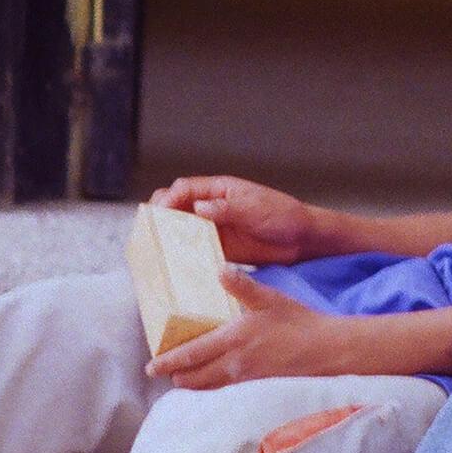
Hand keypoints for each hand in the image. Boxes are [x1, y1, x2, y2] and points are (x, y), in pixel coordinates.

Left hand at [144, 269, 341, 388]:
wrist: (326, 350)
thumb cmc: (299, 322)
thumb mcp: (269, 298)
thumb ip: (242, 286)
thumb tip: (220, 269)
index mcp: (234, 339)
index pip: (192, 355)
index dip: (169, 362)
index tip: (151, 366)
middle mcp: (235, 363)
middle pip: (195, 377)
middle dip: (176, 376)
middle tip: (162, 372)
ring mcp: (246, 377)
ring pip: (209, 386)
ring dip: (192, 383)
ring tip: (182, 378)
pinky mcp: (257, 384)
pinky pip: (226, 389)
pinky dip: (212, 386)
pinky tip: (213, 381)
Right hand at [148, 175, 317, 264]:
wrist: (301, 239)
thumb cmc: (282, 215)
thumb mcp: (255, 208)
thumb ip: (227, 208)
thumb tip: (199, 206)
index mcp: (219, 190)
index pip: (185, 189)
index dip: (169, 199)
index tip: (160, 212)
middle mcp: (212, 207)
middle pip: (176, 206)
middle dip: (160, 215)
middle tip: (150, 231)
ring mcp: (214, 228)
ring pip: (181, 228)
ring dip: (167, 236)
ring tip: (154, 248)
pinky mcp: (219, 248)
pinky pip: (195, 249)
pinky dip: (182, 254)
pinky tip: (175, 263)